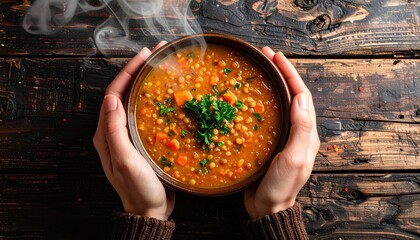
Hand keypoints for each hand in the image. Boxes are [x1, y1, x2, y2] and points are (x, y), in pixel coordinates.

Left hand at [93, 42, 174, 219]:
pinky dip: (155, 99)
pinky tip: (168, 94)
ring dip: (146, 82)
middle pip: (124, 93)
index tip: (144, 56)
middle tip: (156, 54)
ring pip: (135, 101)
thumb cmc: (138, 188)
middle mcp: (115, 131)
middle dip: (138, 71)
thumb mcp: (126, 161)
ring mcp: (128, 135)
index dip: (128, 72)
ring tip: (162, 67)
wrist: (149, 211)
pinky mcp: (141, 140)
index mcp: (107, 133)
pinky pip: (145, 113)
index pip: (114, 94)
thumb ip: (115, 131)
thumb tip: (112, 99)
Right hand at [244, 47, 319, 218]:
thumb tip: (301, 97)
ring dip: (271, 83)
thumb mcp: (293, 158)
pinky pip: (267, 115)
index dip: (289, 74)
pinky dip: (261, 101)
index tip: (276, 57)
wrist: (268, 208)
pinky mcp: (269, 141)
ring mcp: (283, 135)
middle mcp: (297, 131)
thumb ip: (300, 129)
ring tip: (259, 68)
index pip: (301, 96)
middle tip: (266, 55)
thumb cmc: (281, 186)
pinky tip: (249, 96)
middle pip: (291, 94)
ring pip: (279, 103)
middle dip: (280, 72)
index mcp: (306, 132)